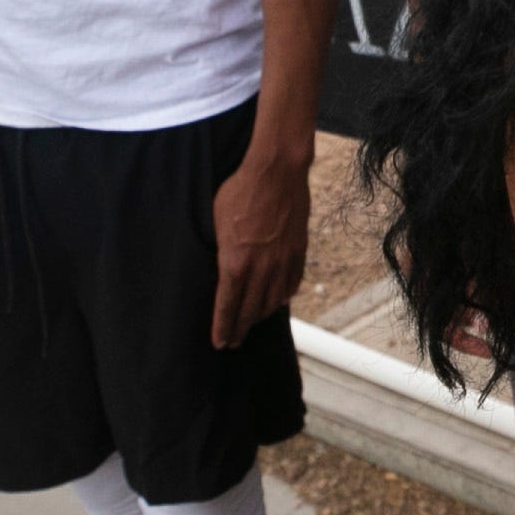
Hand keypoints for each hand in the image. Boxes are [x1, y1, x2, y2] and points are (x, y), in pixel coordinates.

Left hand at [209, 146, 311, 348]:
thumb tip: (217, 271)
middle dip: (240, 329)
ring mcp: (283, 260)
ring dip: (260, 315)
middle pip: (250, 310)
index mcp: (235, 262)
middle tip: (233, 341)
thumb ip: (219, 252)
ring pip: (273, 301)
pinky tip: (276, 300)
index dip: (223, 328)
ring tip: (252, 321)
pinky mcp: (298, 250)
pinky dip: (282, 296)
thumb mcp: (215, 223)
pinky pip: (291, 284)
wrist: (276, 170)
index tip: (220, 343)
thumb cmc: (240, 191)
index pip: (227, 307)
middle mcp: (261, 268)